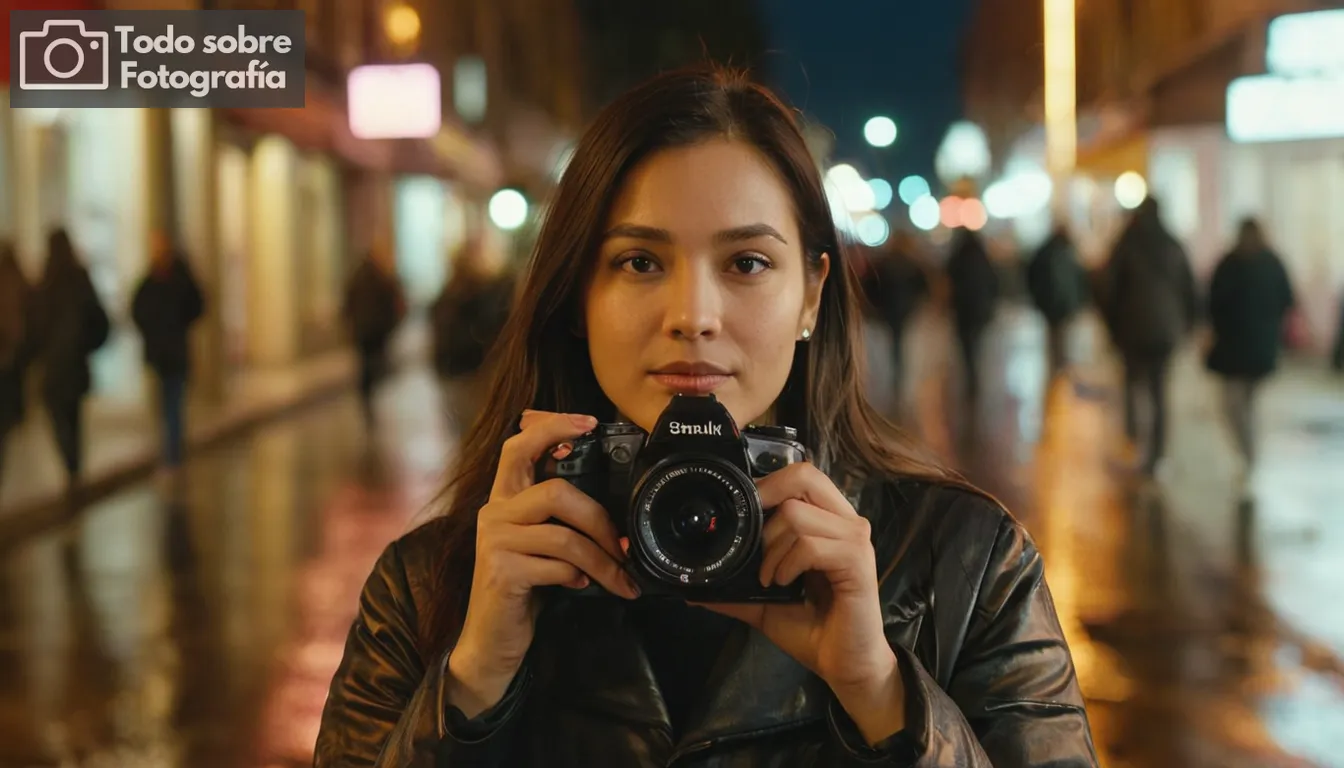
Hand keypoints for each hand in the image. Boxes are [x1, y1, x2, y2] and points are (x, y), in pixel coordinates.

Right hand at [447, 410, 639, 717]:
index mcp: (505, 499)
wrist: (491, 641)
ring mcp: (495, 542)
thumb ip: (560, 518)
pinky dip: (578, 577)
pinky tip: (582, 586)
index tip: (589, 423)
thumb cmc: (524, 588)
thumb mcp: (541, 545)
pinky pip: (555, 565)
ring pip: (563, 535)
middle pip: (555, 491)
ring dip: (602, 559)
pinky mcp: (501, 572)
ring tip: (620, 578)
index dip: (553, 427)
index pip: (519, 446)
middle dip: (600, 519)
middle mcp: (495, 513)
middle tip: (624, 546)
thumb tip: (612, 510)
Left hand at [696, 463, 903, 742]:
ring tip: (768, 577)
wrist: (842, 666)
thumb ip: (733, 587)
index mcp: (828, 521)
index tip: (743, 520)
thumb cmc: (810, 629)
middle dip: (766, 502)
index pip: (798, 476)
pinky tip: (782, 583)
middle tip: (752, 541)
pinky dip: (786, 563)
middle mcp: (846, 521)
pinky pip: (809, 544)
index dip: (764, 487)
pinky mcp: (857, 561)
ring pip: (797, 513)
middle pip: (804, 475)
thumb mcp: (763, 602)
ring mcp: (854, 539)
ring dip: (770, 548)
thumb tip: (690, 587)